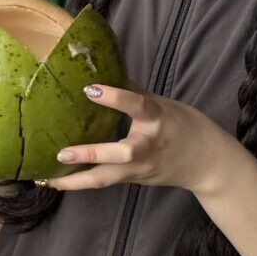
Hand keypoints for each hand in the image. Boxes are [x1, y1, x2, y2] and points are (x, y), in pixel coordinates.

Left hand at [45, 85, 238, 194]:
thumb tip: (107, 72)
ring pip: (106, 178)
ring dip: (76, 181)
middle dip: (90, 154)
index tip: (91, 88)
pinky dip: (82, 183)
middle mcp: (148, 147)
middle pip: (120, 154)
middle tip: (61, 154)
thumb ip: (136, 94)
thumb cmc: (185, 127)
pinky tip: (57, 182)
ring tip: (48, 180)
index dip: (116, 97)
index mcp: (158, 120)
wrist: (208, 164)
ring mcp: (140, 168)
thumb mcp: (164, 105)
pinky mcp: (134, 180)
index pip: (138, 106)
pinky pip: (105, 181)